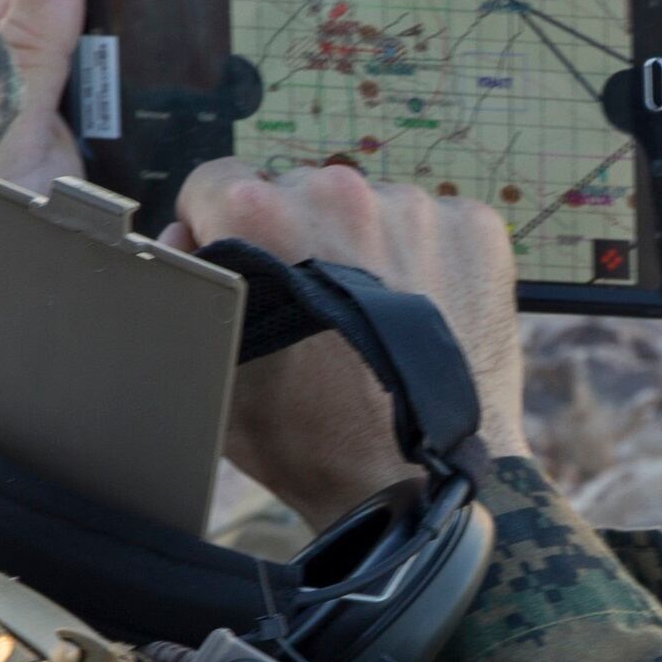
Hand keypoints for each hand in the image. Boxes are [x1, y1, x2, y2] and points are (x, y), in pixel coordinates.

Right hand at [173, 160, 530, 528]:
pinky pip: (434, 221)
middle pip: (297, 189)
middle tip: (316, 307)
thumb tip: (186, 231)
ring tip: (372, 316)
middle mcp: (338, 191)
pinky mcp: (475, 227)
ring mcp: (416, 206)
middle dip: (297, 234)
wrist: (419, 480)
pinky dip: (426, 255)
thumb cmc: (309, 439)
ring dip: (364, 242)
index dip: (219, 223)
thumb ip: (189, 281)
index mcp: (260, 216)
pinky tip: (419, 310)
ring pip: (370, 204)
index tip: (243, 260)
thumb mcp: (216, 368)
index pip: (218, 180)